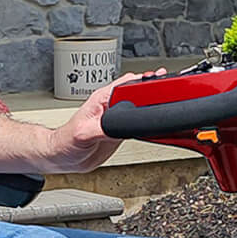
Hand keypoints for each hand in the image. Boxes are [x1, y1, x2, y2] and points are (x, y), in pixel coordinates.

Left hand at [41, 71, 165, 172]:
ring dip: (154, 105)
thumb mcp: (83, 134)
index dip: (145, 80)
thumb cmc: (65, 142)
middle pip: (138, 93)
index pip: (128, 83)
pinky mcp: (120, 132)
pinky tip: (158, 124)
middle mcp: (111, 106)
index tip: (159, 79)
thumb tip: (121, 127)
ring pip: (141, 108)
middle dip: (155, 90)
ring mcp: (117, 118)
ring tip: (172, 102)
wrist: (63, 158)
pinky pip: (138, 124)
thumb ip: (103, 129)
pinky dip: (149, 123)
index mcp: (102, 99)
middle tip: (173, 89)